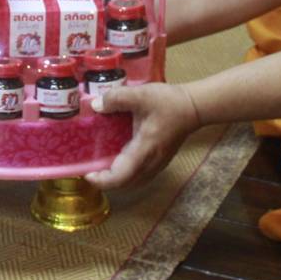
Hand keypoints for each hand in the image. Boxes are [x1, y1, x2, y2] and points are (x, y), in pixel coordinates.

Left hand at [85, 83, 203, 191]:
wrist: (194, 107)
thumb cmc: (168, 102)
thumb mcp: (140, 95)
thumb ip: (116, 98)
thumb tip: (95, 106)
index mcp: (144, 150)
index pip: (121, 177)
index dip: (102, 181)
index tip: (86, 173)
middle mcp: (150, 163)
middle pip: (125, 185)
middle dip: (105, 182)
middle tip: (89, 169)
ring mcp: (157, 165)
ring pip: (133, 183)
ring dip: (116, 180)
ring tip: (101, 167)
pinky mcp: (160, 162)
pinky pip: (139, 176)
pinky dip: (126, 175)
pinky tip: (118, 160)